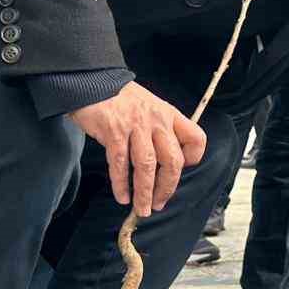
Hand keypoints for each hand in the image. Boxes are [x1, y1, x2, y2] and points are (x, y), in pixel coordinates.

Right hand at [69, 82, 206, 216]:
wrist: (92, 80)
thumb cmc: (120, 98)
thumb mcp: (149, 106)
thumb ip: (159, 129)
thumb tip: (163, 162)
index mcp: (169, 114)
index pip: (195, 137)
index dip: (193, 158)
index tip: (183, 169)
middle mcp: (156, 120)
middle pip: (172, 161)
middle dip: (167, 188)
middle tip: (159, 204)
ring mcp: (135, 125)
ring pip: (147, 166)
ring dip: (145, 193)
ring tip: (142, 209)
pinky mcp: (114, 131)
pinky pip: (120, 164)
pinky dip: (121, 184)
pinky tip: (122, 196)